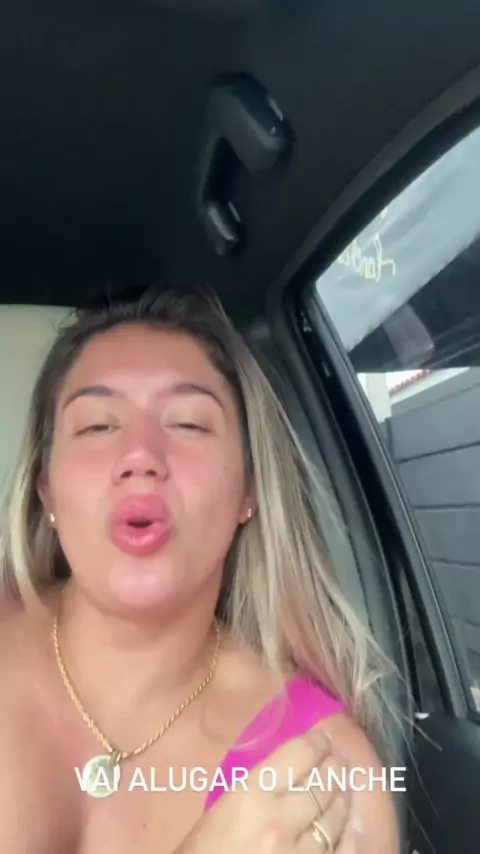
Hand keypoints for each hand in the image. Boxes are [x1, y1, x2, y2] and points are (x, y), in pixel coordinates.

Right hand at [176, 722, 351, 852]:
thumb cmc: (202, 851)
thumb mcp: (223, 807)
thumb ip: (257, 787)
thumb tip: (288, 772)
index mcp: (252, 793)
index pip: (299, 754)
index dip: (317, 742)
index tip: (323, 739)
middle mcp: (280, 818)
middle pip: (324, 782)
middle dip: (336, 766)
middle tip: (339, 759)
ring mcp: (299, 852)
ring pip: (336, 816)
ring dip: (343, 798)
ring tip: (345, 787)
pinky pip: (342, 852)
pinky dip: (350, 836)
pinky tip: (353, 824)